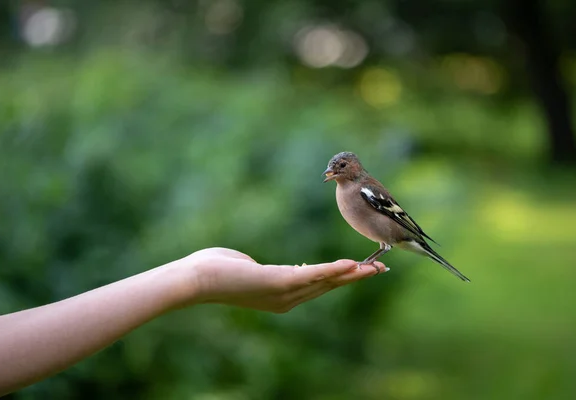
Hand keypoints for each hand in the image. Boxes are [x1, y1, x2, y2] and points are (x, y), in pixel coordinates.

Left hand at [178, 247, 385, 312]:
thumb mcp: (249, 269)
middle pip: (328, 286)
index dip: (342, 279)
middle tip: (380, 269)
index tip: (361, 270)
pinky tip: (350, 265)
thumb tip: (267, 267)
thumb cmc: (216, 270)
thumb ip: (265, 270)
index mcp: (281, 295)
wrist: (195, 279)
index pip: (318, 286)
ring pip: (324, 283)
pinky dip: (332, 271)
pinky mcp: (277, 283)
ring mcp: (282, 294)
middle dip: (355, 278)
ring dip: (351, 274)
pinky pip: (311, 276)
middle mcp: (286, 300)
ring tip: (373, 268)